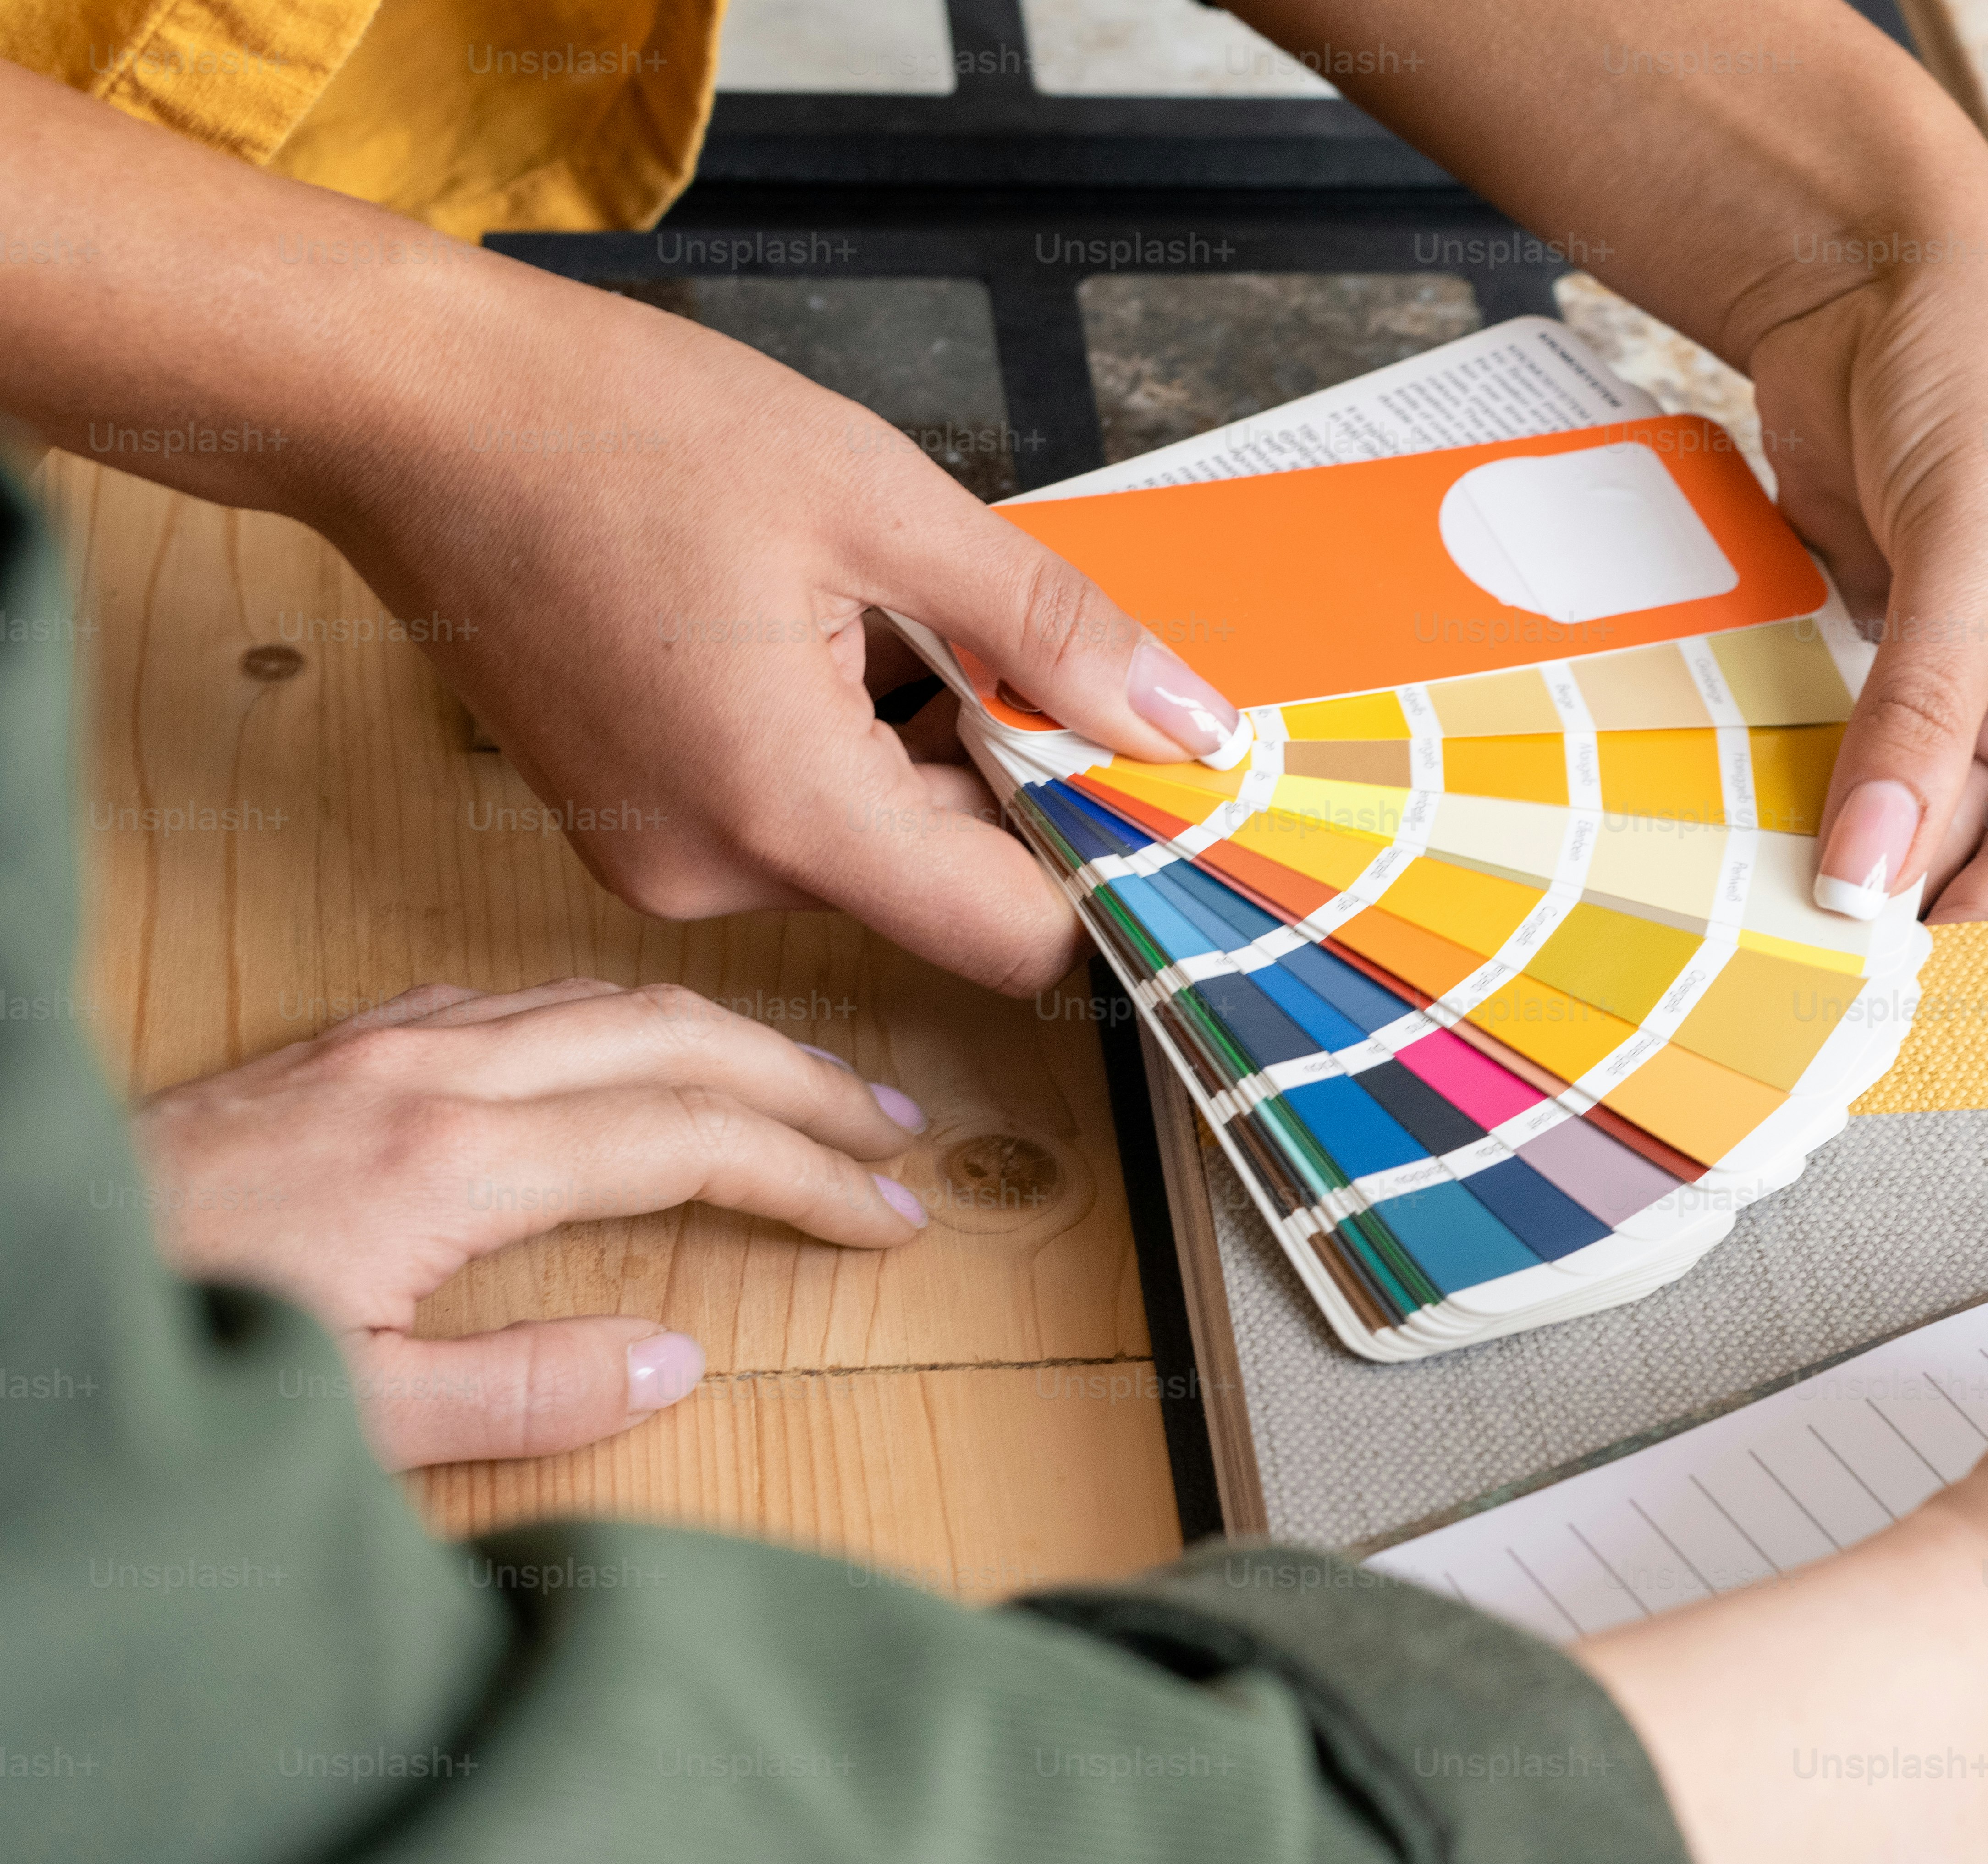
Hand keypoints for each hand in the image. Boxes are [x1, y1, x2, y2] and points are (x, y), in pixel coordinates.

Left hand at [131, 981, 931, 1468]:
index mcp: (451, 1164)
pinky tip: (635, 1062)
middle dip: (801, 1081)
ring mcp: (379, 1050)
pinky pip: (515, 1004)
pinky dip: (614, 1024)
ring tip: (801, 1092)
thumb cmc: (175, 1342)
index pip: (688, 1139)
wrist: (30, 1265)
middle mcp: (428, 1077)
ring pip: (597, 1002)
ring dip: (720, 1041)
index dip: (809, 1177)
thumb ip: (526, 1395)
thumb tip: (673, 1361)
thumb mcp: (354, 1419)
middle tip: (895, 1132)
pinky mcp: (338, 1051)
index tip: (890, 1219)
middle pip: (668, 1036)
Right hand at [295, 265, 1237, 993]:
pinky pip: (794, 819)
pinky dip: (838, 739)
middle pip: (946, 882)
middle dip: (1000, 767)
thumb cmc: (614, 429)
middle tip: (973, 625)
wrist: (405, 408)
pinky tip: (797, 625)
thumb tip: (1189, 728)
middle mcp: (716, 874)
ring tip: (851, 602)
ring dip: (917, 741)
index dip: (1097, 865)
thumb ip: (1051, 633)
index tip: (1132, 773)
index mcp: (786, 813)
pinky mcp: (634, 830)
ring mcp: (663, 861)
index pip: (1014, 939)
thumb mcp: (883, 503)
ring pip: (873, 845)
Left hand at [1213, 1, 1987, 922]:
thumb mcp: (1979, 555)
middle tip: (1894, 986)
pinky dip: (1848, 828)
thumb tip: (1871, 878)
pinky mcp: (1911, 691)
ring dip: (1897, 882)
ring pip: (1958, 843)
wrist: (1879, 282)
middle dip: (1980, 920)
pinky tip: (1800, 868)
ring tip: (1826, 933)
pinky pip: (1885, 790)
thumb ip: (1925, 722)